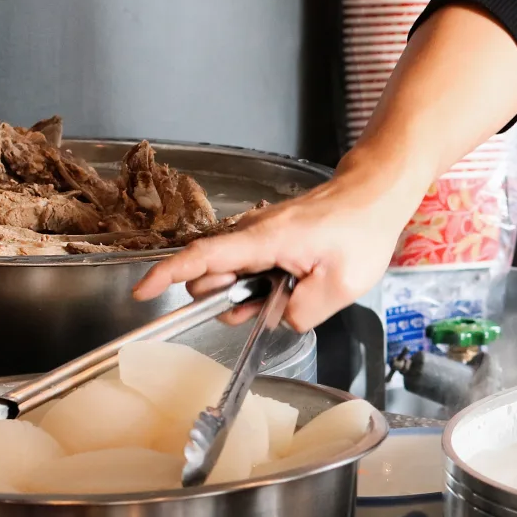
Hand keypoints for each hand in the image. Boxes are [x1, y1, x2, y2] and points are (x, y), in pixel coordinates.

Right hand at [135, 3, 516, 332]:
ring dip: (248, 294)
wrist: (374, 196)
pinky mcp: (270, 239)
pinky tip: (291, 284)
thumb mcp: (340, 286)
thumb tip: (280, 320)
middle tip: (268, 304)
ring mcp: (259, 235)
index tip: (142, 291)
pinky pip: (251, 267)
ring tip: (289, 292)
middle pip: (210, 274)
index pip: (203, 257)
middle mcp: (253, 234)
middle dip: (225, 298)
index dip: (168, 274)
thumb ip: (302, 313)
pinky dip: (262, 282)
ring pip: (231, 274)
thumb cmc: (361, 231)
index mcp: (264, 241)